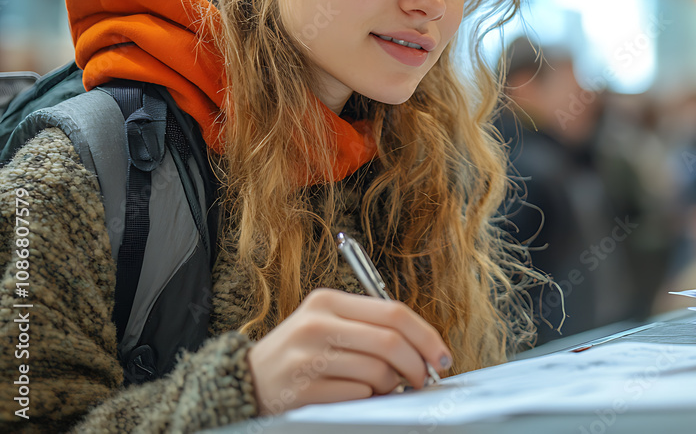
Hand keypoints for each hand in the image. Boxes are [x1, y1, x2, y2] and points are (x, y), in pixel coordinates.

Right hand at [246, 288, 452, 415]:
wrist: (245, 382)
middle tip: (424, 379)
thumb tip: (425, 348)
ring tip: (381, 388)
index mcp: (327, 301)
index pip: (393, 312)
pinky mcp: (302, 390)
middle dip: (417, 365)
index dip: (426, 336)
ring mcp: (307, 357)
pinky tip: (357, 398)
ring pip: (377, 373)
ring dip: (390, 387)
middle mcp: (316, 324)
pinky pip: (357, 396)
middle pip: (390, 343)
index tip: (442, 356)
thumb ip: (371, 328)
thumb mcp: (327, 325)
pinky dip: (367, 401)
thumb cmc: (299, 354)